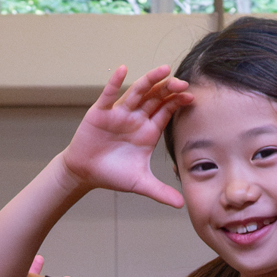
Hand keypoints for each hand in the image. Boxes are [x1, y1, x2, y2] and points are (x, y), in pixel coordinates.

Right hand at [57, 65, 189, 208]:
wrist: (85, 173)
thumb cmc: (113, 174)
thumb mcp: (139, 184)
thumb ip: (160, 192)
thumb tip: (182, 206)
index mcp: (148, 130)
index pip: (166, 111)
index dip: (177, 102)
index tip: (191, 97)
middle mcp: (136, 118)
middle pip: (155, 98)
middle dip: (168, 89)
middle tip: (182, 83)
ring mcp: (119, 113)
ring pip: (137, 92)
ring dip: (149, 81)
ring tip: (163, 70)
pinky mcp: (101, 112)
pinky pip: (109, 95)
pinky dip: (115, 82)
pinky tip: (123, 70)